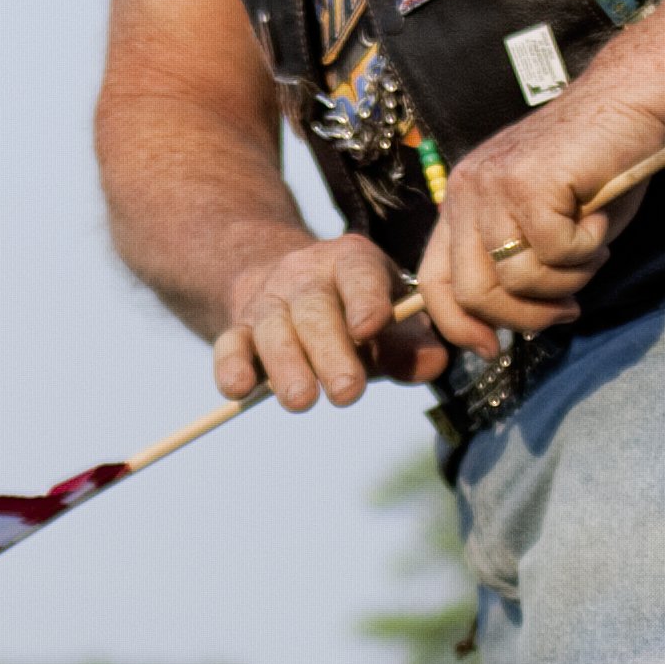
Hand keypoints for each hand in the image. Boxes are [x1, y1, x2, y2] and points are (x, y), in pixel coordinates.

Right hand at [213, 234, 443, 410]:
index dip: (364, 298)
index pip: (359, 274)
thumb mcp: (389, 319)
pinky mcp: (239, 329)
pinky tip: (238, 389)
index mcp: (352, 262)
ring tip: (301, 401)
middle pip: (314, 308)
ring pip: (272, 328)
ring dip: (286, 366)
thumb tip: (434, 363)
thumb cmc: (356, 311)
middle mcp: (306, 276)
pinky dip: (231, 366)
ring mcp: (269, 301)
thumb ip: (412, 343)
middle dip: (330, 351)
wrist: (287, 283)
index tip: (369, 328)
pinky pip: (230, 345)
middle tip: (348, 393)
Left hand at [422, 89, 664, 357]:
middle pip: (472, 292)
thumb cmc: (595, 167)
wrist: (628, 103)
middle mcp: (465, 192)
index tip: (493, 348)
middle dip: (525, 317)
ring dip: (566, 280)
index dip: (459, 326)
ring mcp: (493, 185)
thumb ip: (518, 267)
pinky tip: (598, 219)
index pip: (434, 283)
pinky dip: (587, 249)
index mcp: (461, 203)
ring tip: (592, 248)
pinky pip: (555, 253)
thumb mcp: (544, 226)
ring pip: (518, 278)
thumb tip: (510, 327)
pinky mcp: (528, 183)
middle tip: (567, 310)